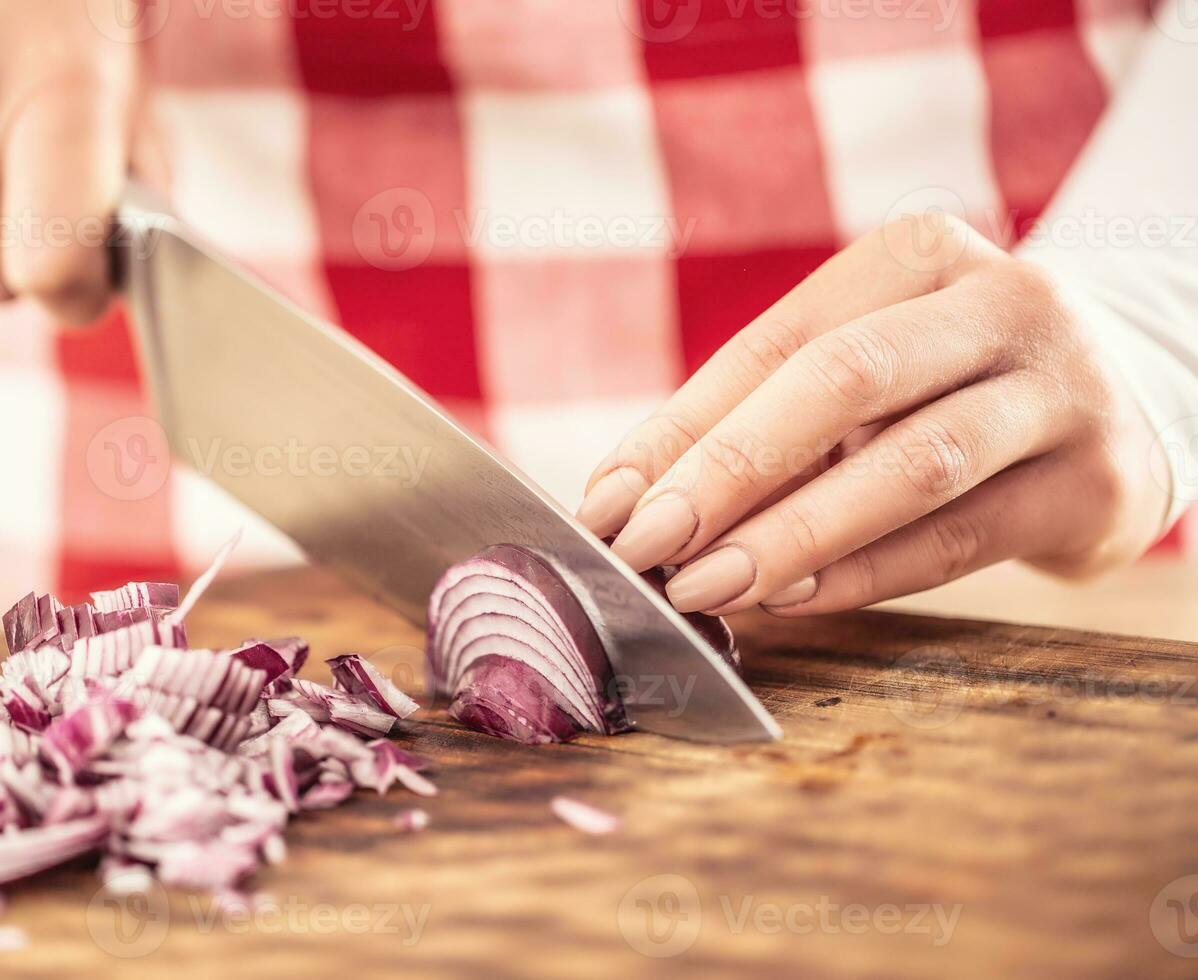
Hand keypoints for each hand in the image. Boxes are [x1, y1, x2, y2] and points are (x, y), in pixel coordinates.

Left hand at [577, 212, 1169, 616]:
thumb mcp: (865, 367)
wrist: (1125, 400)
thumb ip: (759, 421)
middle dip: (731, 469)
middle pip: (845, 380)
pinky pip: (959, 538)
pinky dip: (865, 574)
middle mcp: (1003, 303)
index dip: (680, 428)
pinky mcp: (1096, 483)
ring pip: (911, 465)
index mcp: (920, 255)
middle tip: (647, 543)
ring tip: (706, 584)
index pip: (776, 343)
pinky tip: (793, 598)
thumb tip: (625, 503)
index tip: (608, 504)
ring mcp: (1061, 391)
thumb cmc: (944, 384)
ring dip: (793, 534)